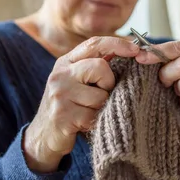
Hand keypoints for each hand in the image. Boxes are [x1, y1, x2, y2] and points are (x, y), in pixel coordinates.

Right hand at [23, 37, 139, 172]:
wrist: (43, 135)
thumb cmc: (69, 105)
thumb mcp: (77, 80)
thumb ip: (96, 66)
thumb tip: (131, 51)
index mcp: (65, 62)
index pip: (94, 44)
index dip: (118, 44)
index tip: (137, 49)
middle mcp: (60, 75)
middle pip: (100, 67)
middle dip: (108, 83)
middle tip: (100, 94)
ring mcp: (60, 95)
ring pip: (100, 95)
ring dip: (101, 106)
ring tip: (87, 111)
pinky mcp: (63, 115)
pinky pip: (94, 115)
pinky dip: (95, 121)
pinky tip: (83, 123)